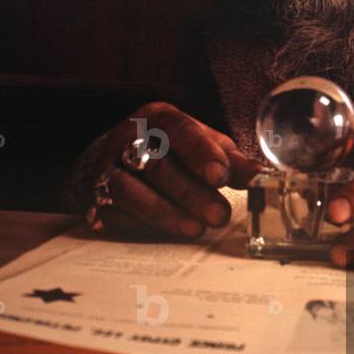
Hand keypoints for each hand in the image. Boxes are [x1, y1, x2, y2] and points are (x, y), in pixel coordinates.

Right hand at [91, 102, 262, 238]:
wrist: (115, 159)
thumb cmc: (170, 151)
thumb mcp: (201, 145)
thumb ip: (228, 159)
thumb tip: (257, 175)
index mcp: (158, 118)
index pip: (179, 131)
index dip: (201, 153)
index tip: (221, 176)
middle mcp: (127, 138)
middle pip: (157, 164)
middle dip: (191, 192)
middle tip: (219, 214)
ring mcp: (106, 168)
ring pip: (131, 190)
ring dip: (165, 212)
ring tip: (196, 229)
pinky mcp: (96, 197)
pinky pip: (116, 213)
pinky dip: (143, 225)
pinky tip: (166, 234)